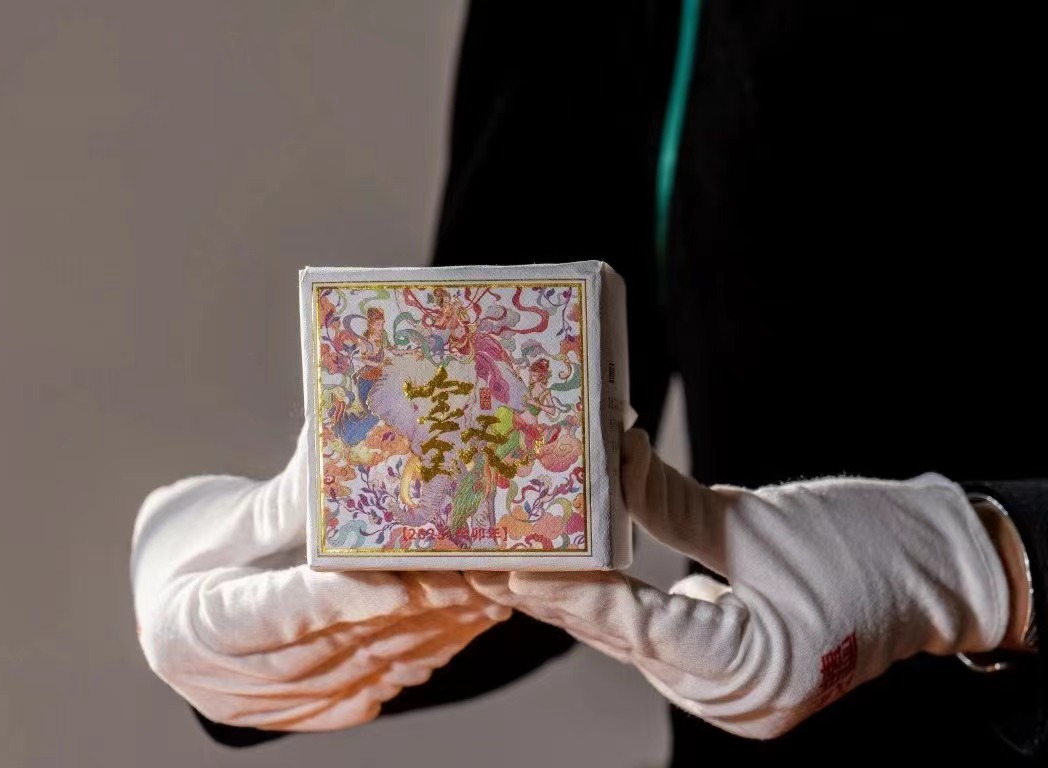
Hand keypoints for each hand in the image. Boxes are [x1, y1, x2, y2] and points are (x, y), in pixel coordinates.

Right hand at [130, 431, 508, 731]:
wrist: (180, 591)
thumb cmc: (204, 539)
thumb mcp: (237, 512)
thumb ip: (295, 491)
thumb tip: (351, 433)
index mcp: (190, 626)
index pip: (273, 616)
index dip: (337, 600)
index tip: (397, 582)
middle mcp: (219, 682)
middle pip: (324, 651)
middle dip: (401, 615)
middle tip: (464, 582)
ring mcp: (257, 709)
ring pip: (352, 677)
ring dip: (420, 640)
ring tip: (477, 602)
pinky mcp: (291, 716)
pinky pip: (361, 695)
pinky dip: (409, 662)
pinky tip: (455, 632)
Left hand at [468, 429, 1008, 738]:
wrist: (941, 574)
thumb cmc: (869, 548)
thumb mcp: (756, 522)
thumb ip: (668, 502)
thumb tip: (605, 461)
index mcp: (754, 671)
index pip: (638, 628)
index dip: (572, 593)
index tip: (516, 565)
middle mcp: (739, 703)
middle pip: (628, 640)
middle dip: (566, 594)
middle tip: (501, 552)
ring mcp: (738, 700)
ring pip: (640, 643)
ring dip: (592, 599)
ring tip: (533, 553)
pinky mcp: (738, 680)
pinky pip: (667, 641)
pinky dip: (632, 605)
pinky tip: (593, 566)